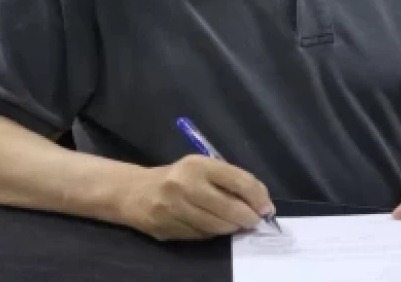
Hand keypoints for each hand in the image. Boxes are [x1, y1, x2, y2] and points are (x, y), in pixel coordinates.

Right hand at [118, 155, 273, 240]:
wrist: (133, 192)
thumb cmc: (178, 177)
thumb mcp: (202, 168)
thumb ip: (229, 180)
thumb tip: (260, 202)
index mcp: (198, 165)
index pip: (238, 180)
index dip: (257, 197)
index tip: (267, 208)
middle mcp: (184, 185)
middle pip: (228, 207)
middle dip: (247, 217)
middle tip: (254, 221)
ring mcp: (172, 208)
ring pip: (215, 226)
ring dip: (231, 228)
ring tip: (236, 225)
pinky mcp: (165, 228)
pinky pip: (199, 235)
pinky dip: (212, 233)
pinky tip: (215, 227)